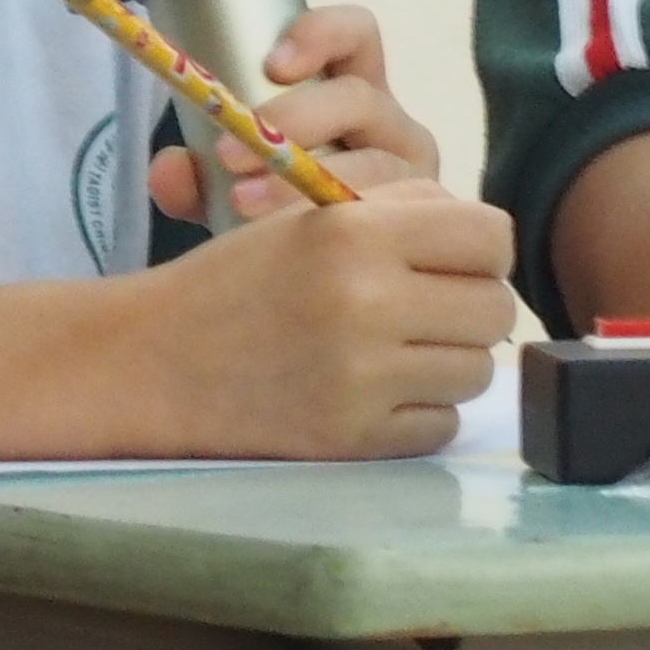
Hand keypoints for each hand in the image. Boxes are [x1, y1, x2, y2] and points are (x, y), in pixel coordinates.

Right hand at [117, 178, 517, 460]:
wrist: (154, 363)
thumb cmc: (237, 281)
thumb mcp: (309, 218)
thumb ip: (401, 210)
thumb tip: (487, 238)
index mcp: (354, 233)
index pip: (491, 238)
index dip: (480, 250)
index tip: (451, 264)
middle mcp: (366, 302)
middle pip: (496, 309)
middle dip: (468, 308)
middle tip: (423, 313)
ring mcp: (364, 379)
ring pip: (475, 372)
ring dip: (444, 363)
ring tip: (390, 354)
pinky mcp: (356, 439)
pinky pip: (441, 425)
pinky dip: (417, 413)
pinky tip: (369, 394)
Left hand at [145, 4, 442, 222]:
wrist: (334, 280)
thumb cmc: (283, 217)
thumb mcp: (233, 191)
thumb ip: (195, 179)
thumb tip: (169, 171)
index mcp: (353, 89)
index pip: (356, 34)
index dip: (319, 35)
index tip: (270, 65)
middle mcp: (392, 125)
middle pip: (359, 97)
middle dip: (293, 120)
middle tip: (229, 154)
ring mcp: (414, 177)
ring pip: (376, 164)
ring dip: (304, 182)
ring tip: (245, 206)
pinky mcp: (425, 226)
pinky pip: (395, 220)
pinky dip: (347, 229)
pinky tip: (307, 249)